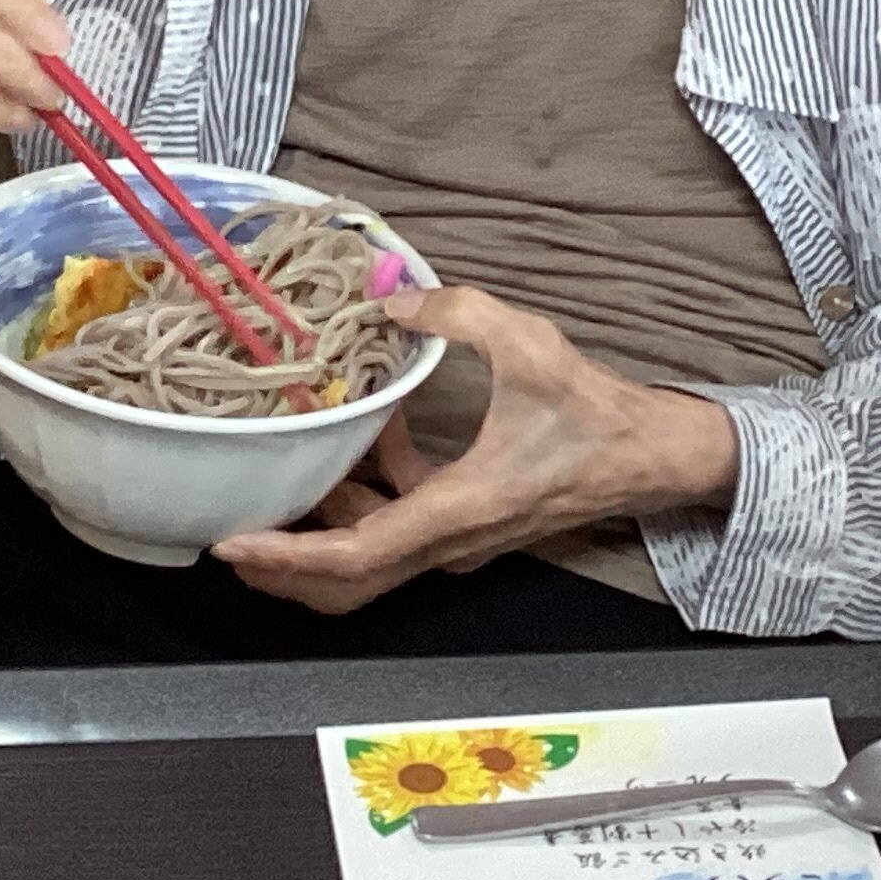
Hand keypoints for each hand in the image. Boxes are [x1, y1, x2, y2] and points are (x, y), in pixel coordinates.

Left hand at [214, 287, 740, 613]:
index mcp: (457, 510)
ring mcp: (457, 541)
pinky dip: (369, 491)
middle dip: (283, 565)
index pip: (354, 556)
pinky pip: (398, 525)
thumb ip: (458, 313)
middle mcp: (450, 541)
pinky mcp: (466, 527)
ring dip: (323, 520)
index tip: (235, 545)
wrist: (650, 457)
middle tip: (230, 535)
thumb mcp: (529, 346)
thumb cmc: (598, 415)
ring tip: (287, 470)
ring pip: (368, 556)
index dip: (288, 556)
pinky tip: (371, 435)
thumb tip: (394, 298)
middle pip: (347, 581)